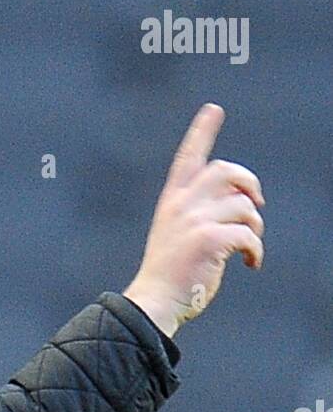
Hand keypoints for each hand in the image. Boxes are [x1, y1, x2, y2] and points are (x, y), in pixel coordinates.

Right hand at [122, 102, 264, 337]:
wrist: (154, 302)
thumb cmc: (168, 275)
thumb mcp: (175, 234)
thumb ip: (197, 213)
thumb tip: (241, 204)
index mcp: (172, 201)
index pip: (188, 157)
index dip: (201, 132)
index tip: (213, 110)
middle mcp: (182, 204)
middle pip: (227, 171)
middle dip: (249, 185)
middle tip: (256, 205)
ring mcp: (195, 220)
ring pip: (244, 206)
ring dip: (255, 227)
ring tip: (248, 247)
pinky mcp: (210, 239)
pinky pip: (249, 235)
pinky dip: (255, 251)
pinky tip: (250, 264)